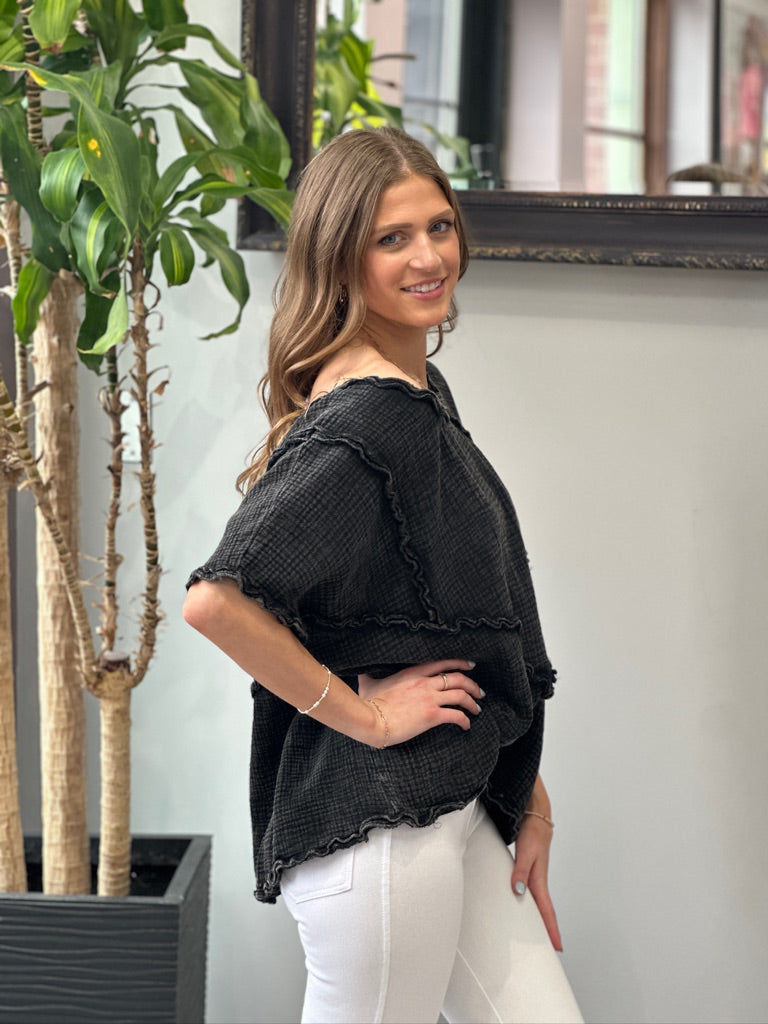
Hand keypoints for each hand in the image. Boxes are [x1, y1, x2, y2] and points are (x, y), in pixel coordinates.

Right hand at [357, 659, 482, 746]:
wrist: (370, 719)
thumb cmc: (368, 702)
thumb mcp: (369, 682)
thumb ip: (369, 675)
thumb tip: (362, 671)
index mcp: (413, 672)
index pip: (443, 663)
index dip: (460, 663)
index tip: (470, 666)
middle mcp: (425, 682)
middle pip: (458, 678)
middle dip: (472, 685)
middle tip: (479, 692)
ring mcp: (430, 698)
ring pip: (461, 695)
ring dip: (472, 703)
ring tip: (477, 709)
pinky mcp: (432, 715)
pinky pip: (456, 716)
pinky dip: (465, 720)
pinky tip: (466, 725)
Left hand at [511, 784, 562, 950]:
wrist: (535, 816)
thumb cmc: (532, 832)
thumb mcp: (525, 851)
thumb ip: (520, 871)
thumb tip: (518, 892)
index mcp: (539, 879)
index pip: (547, 910)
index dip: (551, 929)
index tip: (557, 947)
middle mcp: (538, 880)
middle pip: (545, 911)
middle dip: (548, 930)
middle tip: (550, 948)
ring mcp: (535, 875)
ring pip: (538, 902)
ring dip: (540, 918)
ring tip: (539, 934)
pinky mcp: (529, 870)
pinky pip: (531, 892)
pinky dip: (531, 903)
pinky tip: (524, 905)